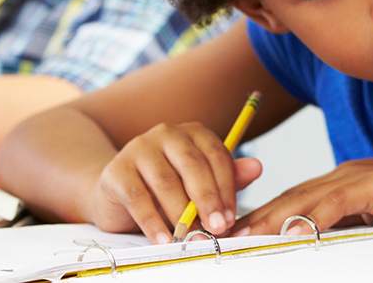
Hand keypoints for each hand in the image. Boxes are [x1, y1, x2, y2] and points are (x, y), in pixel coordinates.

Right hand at [80, 122, 261, 242]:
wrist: (117, 192)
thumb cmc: (167, 187)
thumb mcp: (200, 182)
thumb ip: (228, 176)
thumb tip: (257, 168)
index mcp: (193, 133)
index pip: (217, 156)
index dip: (227, 188)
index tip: (232, 216)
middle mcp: (167, 134)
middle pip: (193, 166)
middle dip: (208, 200)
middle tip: (218, 227)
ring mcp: (138, 149)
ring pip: (166, 183)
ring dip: (181, 215)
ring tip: (192, 237)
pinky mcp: (116, 171)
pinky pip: (138, 199)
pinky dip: (153, 223)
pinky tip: (164, 239)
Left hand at [231, 153, 372, 247]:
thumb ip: (349, 226)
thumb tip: (317, 245)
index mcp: (342, 181)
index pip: (291, 200)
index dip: (259, 216)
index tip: (230, 235)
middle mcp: (345, 174)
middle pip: (289, 197)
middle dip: (253, 217)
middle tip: (219, 237)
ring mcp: (360, 176)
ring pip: (305, 198)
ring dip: (271, 218)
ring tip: (241, 237)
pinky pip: (337, 202)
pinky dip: (311, 216)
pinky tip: (292, 230)